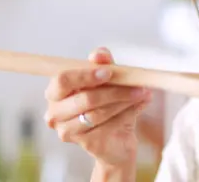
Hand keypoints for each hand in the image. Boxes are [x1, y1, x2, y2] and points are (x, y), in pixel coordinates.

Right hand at [44, 47, 151, 167]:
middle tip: (137, 84)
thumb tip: (99, 55)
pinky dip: (127, 113)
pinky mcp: (85, 143)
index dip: (85, 75)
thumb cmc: (107, 102)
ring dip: (124, 101)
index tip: (109, 72)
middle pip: (83, 99)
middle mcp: (55, 113)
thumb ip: (102, 63)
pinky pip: (108, 126)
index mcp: (55, 92)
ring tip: (142, 93)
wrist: (117, 136)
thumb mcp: (108, 79)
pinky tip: (138, 106)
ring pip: (98, 113)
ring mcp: (67, 131)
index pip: (63, 80)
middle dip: (113, 90)